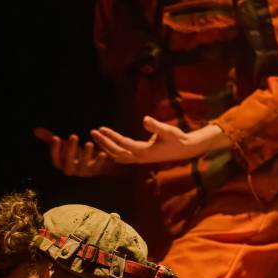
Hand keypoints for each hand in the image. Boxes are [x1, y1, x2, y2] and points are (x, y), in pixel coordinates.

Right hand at [34, 127, 115, 176]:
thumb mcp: (64, 145)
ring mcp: (83, 172)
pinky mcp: (95, 171)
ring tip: (89, 143)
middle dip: (70, 150)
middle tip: (73, 136)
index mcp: (62, 164)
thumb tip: (35, 130)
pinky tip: (103, 152)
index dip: (55, 150)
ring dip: (86, 155)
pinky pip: (97, 168)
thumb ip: (50, 138)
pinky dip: (100, 161)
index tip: (56, 138)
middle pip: (69, 163)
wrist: (93, 161)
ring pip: (83, 166)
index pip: (55, 160)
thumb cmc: (75, 152)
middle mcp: (71, 170)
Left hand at [91, 116, 224, 165]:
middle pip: (117, 152)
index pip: (124, 144)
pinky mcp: (141, 157)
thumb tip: (144, 119)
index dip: (112, 137)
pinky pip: (123, 157)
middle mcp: (141, 157)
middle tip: (92, 132)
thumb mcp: (168, 130)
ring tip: (96, 136)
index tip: (101, 128)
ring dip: (106, 147)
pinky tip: (106, 146)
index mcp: (145, 151)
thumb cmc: (177, 138)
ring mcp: (140, 159)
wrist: (185, 149)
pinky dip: (112, 152)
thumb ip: (156, 125)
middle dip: (104, 142)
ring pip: (118, 156)